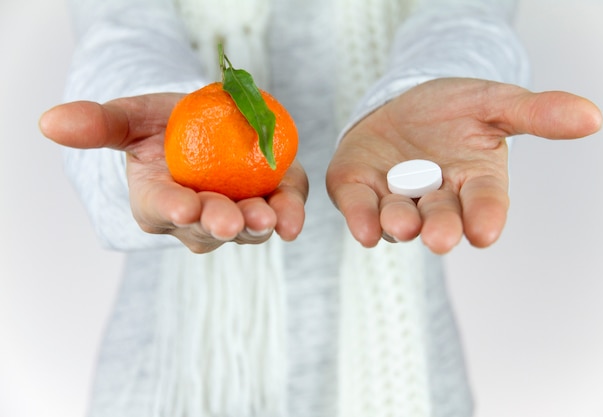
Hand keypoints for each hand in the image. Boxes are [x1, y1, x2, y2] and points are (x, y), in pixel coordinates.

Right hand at [40, 93, 307, 252]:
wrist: (208, 125)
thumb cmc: (163, 126)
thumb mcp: (131, 118)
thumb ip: (100, 123)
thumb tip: (49, 121)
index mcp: (157, 201)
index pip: (159, 209)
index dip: (170, 209)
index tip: (182, 207)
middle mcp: (195, 219)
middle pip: (204, 228)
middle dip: (217, 224)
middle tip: (229, 221)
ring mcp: (234, 215)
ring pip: (245, 229)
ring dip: (256, 225)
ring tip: (267, 217)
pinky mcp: (269, 202)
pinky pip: (281, 213)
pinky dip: (289, 216)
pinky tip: (292, 220)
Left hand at [326, 78, 601, 253]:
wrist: (402, 101)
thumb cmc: (452, 109)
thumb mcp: (494, 102)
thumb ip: (535, 113)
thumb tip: (592, 116)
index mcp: (474, 184)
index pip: (484, 204)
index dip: (485, 217)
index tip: (485, 231)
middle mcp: (435, 200)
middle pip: (441, 219)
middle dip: (441, 228)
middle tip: (441, 237)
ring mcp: (395, 198)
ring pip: (399, 218)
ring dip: (399, 223)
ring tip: (403, 224)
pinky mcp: (358, 190)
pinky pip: (359, 207)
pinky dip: (361, 218)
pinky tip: (364, 229)